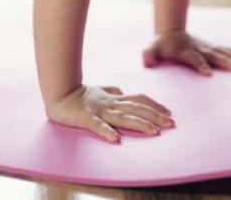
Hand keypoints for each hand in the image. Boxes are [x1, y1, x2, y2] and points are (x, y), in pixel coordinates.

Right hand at [45, 84, 173, 143]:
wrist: (58, 93)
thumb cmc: (77, 94)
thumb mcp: (98, 90)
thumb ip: (110, 89)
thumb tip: (122, 90)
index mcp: (114, 98)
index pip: (139, 99)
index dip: (155, 105)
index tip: (169, 112)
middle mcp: (110, 104)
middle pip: (137, 109)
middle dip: (155, 116)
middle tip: (172, 124)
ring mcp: (99, 110)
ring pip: (123, 117)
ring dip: (140, 124)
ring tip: (155, 132)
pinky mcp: (86, 118)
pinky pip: (97, 126)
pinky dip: (107, 132)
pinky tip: (117, 140)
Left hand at [142, 31, 230, 75]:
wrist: (170, 32)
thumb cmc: (161, 45)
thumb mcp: (151, 49)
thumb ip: (148, 55)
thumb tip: (145, 61)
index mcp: (185, 51)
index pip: (194, 59)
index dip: (201, 65)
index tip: (209, 74)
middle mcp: (198, 48)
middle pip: (213, 55)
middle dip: (226, 62)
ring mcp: (206, 47)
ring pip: (222, 52)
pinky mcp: (210, 48)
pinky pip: (225, 50)